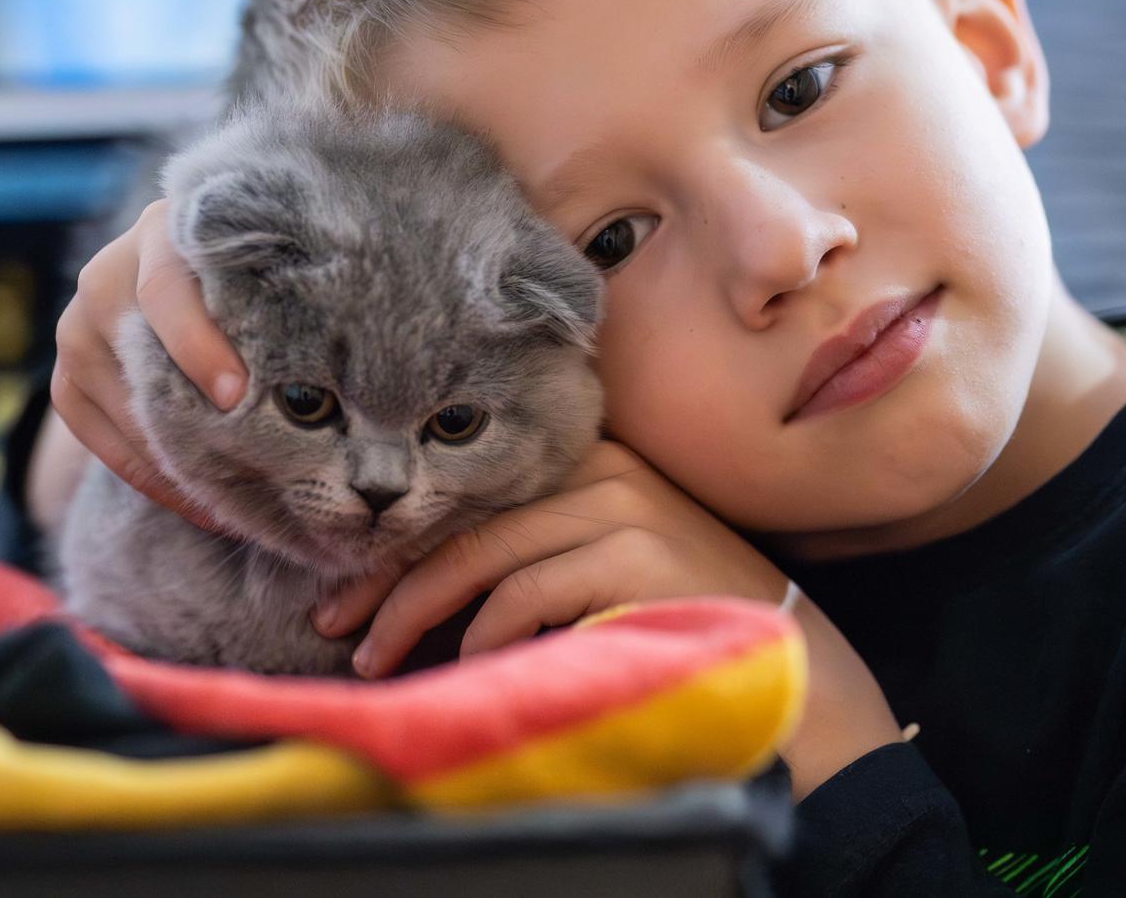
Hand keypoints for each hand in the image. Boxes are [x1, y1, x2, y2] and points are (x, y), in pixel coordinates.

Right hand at [47, 198, 245, 528]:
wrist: (170, 261)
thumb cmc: (239, 265)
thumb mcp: (256, 260)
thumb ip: (277, 290)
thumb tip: (342, 363)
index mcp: (160, 236)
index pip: (167, 291)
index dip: (197, 344)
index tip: (236, 394)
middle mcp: (105, 278)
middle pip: (139, 360)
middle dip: (194, 422)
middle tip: (252, 472)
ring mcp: (76, 329)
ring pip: (119, 410)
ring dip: (176, 460)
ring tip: (236, 500)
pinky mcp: (66, 377)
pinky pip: (97, 440)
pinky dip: (147, 475)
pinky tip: (195, 502)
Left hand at [315, 440, 903, 797]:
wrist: (790, 659)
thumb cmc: (683, 614)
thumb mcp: (607, 561)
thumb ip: (536, 550)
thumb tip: (420, 583)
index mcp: (594, 459)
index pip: (474, 490)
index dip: (404, 539)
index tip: (346, 589)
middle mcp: (606, 469)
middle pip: (467, 514)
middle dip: (389, 575)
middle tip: (334, 624)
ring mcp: (623, 507)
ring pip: (486, 553)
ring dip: (418, 613)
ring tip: (380, 658)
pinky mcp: (636, 553)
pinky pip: (530, 591)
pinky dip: (489, 634)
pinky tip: (469, 666)